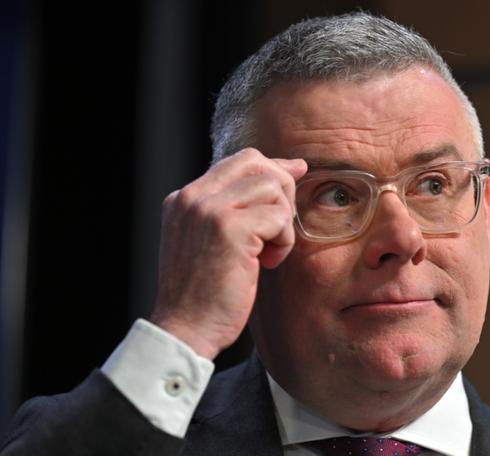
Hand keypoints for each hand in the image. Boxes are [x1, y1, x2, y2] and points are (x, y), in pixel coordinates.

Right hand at [149, 148, 306, 358]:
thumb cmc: (205, 293)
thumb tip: (284, 172)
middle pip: (256, 163)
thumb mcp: (210, 242)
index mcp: (184, 199)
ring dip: (283, 221)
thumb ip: (233, 210)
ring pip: (272, 187)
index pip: (239, 162)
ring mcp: (209, 210)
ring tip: (269, 252)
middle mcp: (192, 197)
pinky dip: (284, 241)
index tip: (294, 181)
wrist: (186, 330)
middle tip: (280, 228)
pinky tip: (269, 262)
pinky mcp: (229, 228)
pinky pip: (279, 217)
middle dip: (282, 191)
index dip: (273, 170)